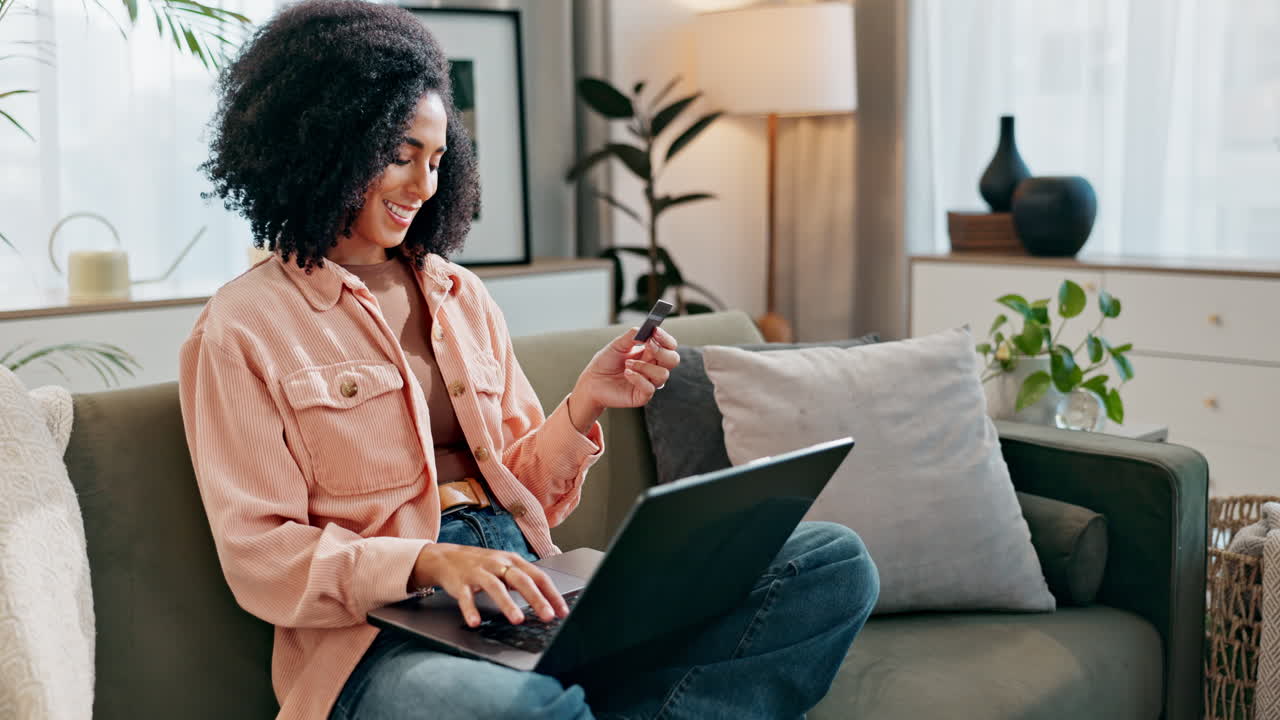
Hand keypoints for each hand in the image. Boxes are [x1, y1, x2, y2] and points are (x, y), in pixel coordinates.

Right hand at [410, 543, 569, 627]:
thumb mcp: (505, 567)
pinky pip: (466, 597)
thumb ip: (523, 581)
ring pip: (495, 587)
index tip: (563, 611)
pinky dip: (470, 610)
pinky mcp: (460, 583)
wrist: (445, 556)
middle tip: (548, 616)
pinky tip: (475, 622)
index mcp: (513, 561)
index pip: (538, 576)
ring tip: (518, 620)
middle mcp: (498, 564)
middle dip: (536, 598)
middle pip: (521, 580)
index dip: (552, 594)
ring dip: (507, 604)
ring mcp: (478, 572)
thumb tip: (547, 601)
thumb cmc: (481, 565)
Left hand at [568, 326, 680, 430]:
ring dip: (645, 366)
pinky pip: (650, 388)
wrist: (592, 381)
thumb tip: (646, 331)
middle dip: (662, 351)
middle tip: (647, 346)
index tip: (655, 331)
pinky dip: (638, 378)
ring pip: (663, 374)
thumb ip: (631, 336)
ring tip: (627, 364)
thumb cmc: (605, 363)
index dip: (665, 338)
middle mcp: (653, 367)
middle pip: (673, 359)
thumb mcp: (617, 345)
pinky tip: (626, 374)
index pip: (669, 345)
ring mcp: (649, 382)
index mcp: (650, 353)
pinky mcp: (642, 396)